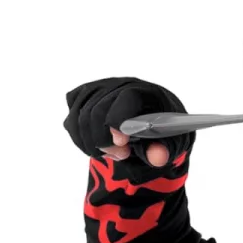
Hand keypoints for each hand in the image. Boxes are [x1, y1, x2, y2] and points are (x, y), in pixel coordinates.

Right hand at [64, 76, 195, 169]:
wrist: (151, 121)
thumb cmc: (162, 132)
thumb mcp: (171, 144)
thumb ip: (164, 150)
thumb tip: (158, 157)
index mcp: (146, 92)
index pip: (126, 98)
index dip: (118, 121)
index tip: (121, 143)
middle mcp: (119, 84)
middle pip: (97, 111)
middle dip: (105, 141)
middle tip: (122, 154)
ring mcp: (99, 89)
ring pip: (80, 118)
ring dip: (93, 144)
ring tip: (113, 152)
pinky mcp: (84, 98)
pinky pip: (71, 120)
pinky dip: (81, 140)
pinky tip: (97, 146)